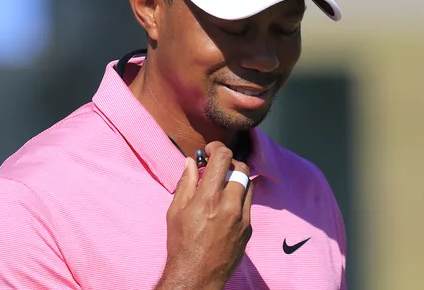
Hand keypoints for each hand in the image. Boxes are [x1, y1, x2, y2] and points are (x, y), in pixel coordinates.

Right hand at [157, 142, 253, 289]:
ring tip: (222, 186)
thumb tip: (191, 162)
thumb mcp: (175, 211)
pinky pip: (248, 204)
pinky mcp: (249, 229)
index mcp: (209, 198)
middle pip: (241, 167)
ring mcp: (243, 218)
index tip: (211, 150)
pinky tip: (226, 206)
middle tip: (217, 167)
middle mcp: (230, 205)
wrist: (196, 276)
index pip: (223, 158)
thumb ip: (186, 183)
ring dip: (236, 179)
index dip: (217, 148)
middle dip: (229, 162)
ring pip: (248, 184)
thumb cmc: (181, 244)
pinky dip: (239, 198)